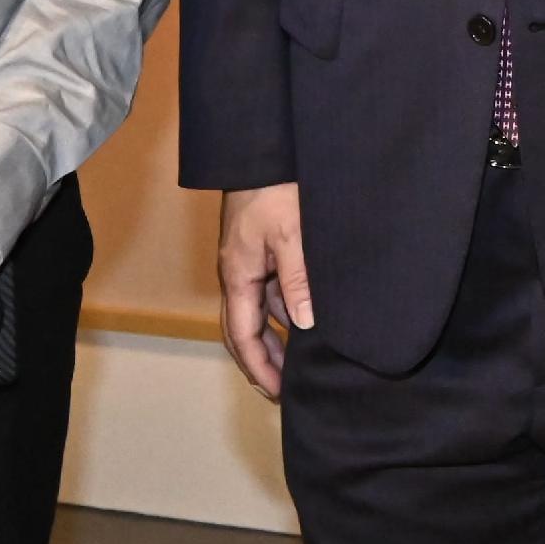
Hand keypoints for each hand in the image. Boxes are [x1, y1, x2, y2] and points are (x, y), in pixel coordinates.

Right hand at [215, 183, 310, 399]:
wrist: (261, 149)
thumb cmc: (274, 187)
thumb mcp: (290, 233)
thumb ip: (298, 278)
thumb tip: (305, 323)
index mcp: (238, 276)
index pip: (242, 335)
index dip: (260, 367)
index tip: (278, 393)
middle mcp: (239, 275)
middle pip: (244, 331)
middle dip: (262, 362)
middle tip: (285, 391)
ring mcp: (250, 263)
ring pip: (259, 312)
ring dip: (275, 339)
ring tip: (299, 365)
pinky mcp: (263, 251)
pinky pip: (270, 292)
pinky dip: (285, 312)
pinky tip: (306, 320)